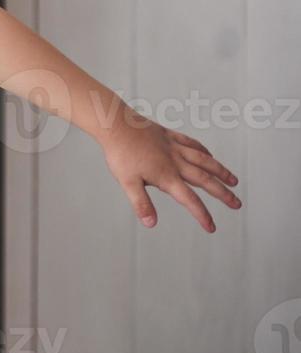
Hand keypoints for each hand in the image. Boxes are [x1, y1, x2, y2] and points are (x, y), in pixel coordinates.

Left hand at [100, 114, 240, 232]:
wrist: (115, 124)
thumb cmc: (120, 154)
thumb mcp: (127, 182)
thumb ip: (141, 203)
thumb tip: (151, 224)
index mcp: (167, 176)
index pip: (189, 200)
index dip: (202, 215)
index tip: (212, 227)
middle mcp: (176, 162)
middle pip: (205, 180)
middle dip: (222, 194)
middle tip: (237, 204)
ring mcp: (174, 147)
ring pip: (204, 160)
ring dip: (221, 171)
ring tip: (233, 181)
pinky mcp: (169, 136)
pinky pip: (192, 144)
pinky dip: (203, 151)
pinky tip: (210, 156)